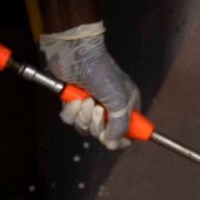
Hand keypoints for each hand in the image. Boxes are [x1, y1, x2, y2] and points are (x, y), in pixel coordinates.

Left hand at [39, 21, 139, 150]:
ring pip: (85, 128)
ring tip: (86, 99)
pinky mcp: (73, 103)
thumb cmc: (103, 73)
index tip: (115, 140)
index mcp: (126, 105)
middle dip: (98, 124)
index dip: (121, 138)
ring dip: (84, 115)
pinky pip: (71, 120)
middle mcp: (109, 108)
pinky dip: (71, 110)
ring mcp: (90, 106)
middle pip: (104, 134)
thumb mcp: (119, 101)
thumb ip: (120, 126)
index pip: (128, 131)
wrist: (78, 55)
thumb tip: (114, 145)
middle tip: (98, 109)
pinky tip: (74, 98)